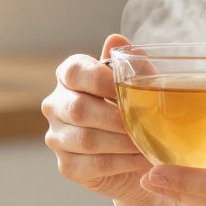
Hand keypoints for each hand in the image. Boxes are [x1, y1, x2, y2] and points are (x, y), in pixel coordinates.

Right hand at [43, 33, 155, 204]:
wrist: (136, 155)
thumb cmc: (134, 109)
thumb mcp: (138, 84)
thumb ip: (130, 64)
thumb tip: (116, 39)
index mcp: (69, 76)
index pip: (74, 71)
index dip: (102, 79)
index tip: (130, 89)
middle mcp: (55, 105)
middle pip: (78, 109)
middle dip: (117, 117)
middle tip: (145, 122)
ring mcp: (57, 137)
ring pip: (86, 139)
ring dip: (123, 142)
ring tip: (149, 141)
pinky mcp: (67, 166)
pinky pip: (93, 164)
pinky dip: (123, 162)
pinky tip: (142, 158)